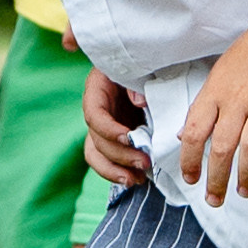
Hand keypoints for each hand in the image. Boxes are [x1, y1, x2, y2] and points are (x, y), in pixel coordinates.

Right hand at [82, 65, 150, 188]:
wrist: (154, 72)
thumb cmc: (147, 67)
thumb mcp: (142, 69)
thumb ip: (137, 83)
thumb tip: (139, 102)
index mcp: (98, 89)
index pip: (94, 113)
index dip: (108, 129)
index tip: (129, 137)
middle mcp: (96, 110)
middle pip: (97, 139)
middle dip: (120, 154)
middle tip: (145, 162)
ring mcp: (102, 127)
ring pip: (96, 154)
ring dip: (114, 170)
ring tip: (136, 180)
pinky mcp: (111, 140)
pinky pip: (106, 161)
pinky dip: (118, 173)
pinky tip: (136, 179)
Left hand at [178, 21, 247, 206]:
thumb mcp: (217, 76)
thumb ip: (203, 108)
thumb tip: (185, 136)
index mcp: (215, 93)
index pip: (196, 132)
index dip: (190, 160)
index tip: (191, 180)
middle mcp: (237, 99)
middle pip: (222, 146)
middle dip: (216, 178)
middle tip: (215, 199)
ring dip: (246, 175)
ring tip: (244, 193)